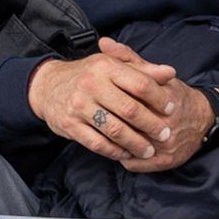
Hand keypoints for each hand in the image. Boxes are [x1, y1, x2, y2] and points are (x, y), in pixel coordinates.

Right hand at [28, 37, 177, 160]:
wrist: (47, 86)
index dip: (160, 98)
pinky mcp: (70, 125)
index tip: (171, 109)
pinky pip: (98, 143)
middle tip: (165, 134)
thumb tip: (170, 73)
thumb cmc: (86, 75)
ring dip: (136, 143)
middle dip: (152, 125)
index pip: (140, 84)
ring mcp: (79, 106)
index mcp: (104, 67)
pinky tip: (125, 153)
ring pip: (115, 130)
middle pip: (130, 110)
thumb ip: (141, 69)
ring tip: (149, 149)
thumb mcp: (111, 65)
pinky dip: (115, 151)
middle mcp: (91, 85)